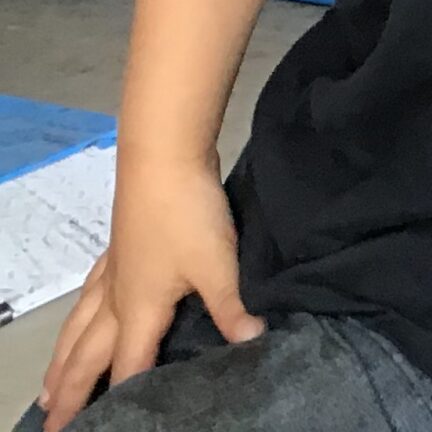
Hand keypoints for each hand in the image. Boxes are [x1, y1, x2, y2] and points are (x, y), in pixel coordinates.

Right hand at [39, 156, 263, 430]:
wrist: (163, 159)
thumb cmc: (189, 216)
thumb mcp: (219, 265)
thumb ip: (232, 307)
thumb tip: (251, 342)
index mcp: (139, 309)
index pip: (128, 365)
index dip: (120, 397)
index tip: (104, 427)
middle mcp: (116, 298)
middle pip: (86, 355)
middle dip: (69, 392)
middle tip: (50, 425)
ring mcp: (112, 272)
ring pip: (78, 328)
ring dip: (62, 361)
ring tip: (48, 388)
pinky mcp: (115, 249)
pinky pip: (86, 298)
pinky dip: (76, 318)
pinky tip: (80, 316)